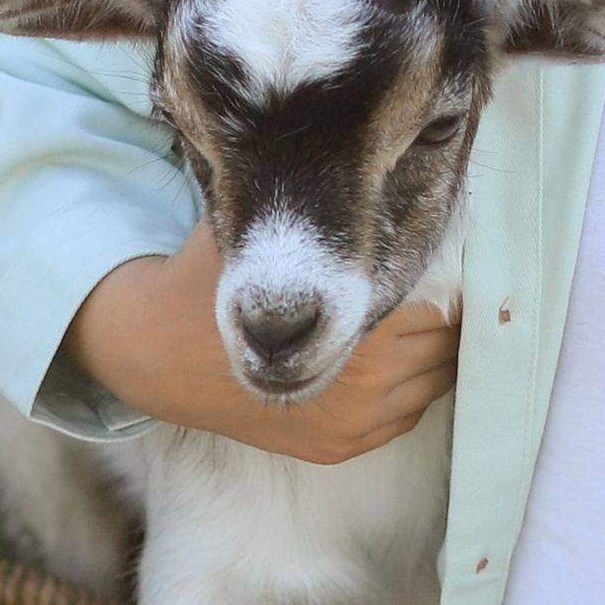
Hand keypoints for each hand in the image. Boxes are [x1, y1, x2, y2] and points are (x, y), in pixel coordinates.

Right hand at [69, 227, 458, 465]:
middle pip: (447, 342)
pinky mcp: (341, 448)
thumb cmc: (213, 279)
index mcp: (352, 324)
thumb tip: (381, 156)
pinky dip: (409, 387)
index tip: (442, 247)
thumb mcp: (263, 229)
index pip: (444, 300)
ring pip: (435, 382)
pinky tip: (390, 353)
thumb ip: (318, 206)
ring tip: (414, 314)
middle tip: (435, 278)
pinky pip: (408, 415)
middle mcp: (364, 384)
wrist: (156, 355)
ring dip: (431, 351)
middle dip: (443, 310)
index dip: (448, 271)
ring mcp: (354, 424)